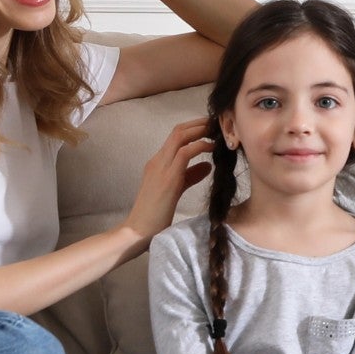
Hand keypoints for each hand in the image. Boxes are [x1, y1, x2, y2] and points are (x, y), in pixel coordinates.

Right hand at [127, 118, 214, 238]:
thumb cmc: (154, 215)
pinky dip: (200, 146)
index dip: (193, 129)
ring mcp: (161, 167)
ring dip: (200, 130)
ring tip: (216, 131)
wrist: (138, 230)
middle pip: (178, 131)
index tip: (210, 128)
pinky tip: (212, 148)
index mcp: (157, 163)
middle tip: (216, 123)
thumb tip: (207, 166)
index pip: (175, 137)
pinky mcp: (168, 177)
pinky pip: (184, 153)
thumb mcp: (175, 190)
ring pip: (180, 136)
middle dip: (199, 124)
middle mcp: (157, 160)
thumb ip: (190, 176)